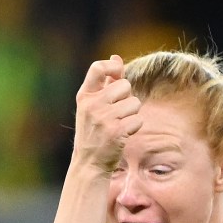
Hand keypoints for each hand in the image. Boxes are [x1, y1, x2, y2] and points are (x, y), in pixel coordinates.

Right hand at [72, 55, 142, 173]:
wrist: (89, 164)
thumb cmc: (94, 132)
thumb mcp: (93, 106)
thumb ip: (106, 82)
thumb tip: (116, 58)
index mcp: (85, 96)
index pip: (97, 68)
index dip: (113, 67)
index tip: (118, 74)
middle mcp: (92, 105)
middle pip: (125, 85)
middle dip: (127, 98)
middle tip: (117, 113)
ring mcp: (104, 119)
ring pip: (134, 103)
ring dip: (132, 114)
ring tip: (119, 125)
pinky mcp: (116, 132)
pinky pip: (138, 120)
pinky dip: (134, 127)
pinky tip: (123, 135)